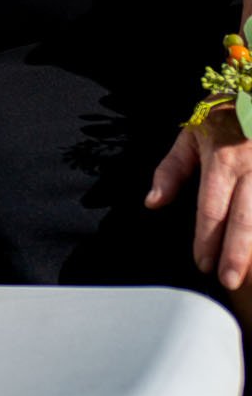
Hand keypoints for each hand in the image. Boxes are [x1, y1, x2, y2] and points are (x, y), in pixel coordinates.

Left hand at [148, 113, 251, 288]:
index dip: (206, 239)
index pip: (211, 208)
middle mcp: (251, 168)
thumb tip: (153, 203)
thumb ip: (171, 170)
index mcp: (222, 159)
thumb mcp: (190, 134)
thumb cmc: (222, 114)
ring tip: (250, 275)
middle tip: (228, 280)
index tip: (202, 265)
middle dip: (236, 254)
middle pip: (244, 218)